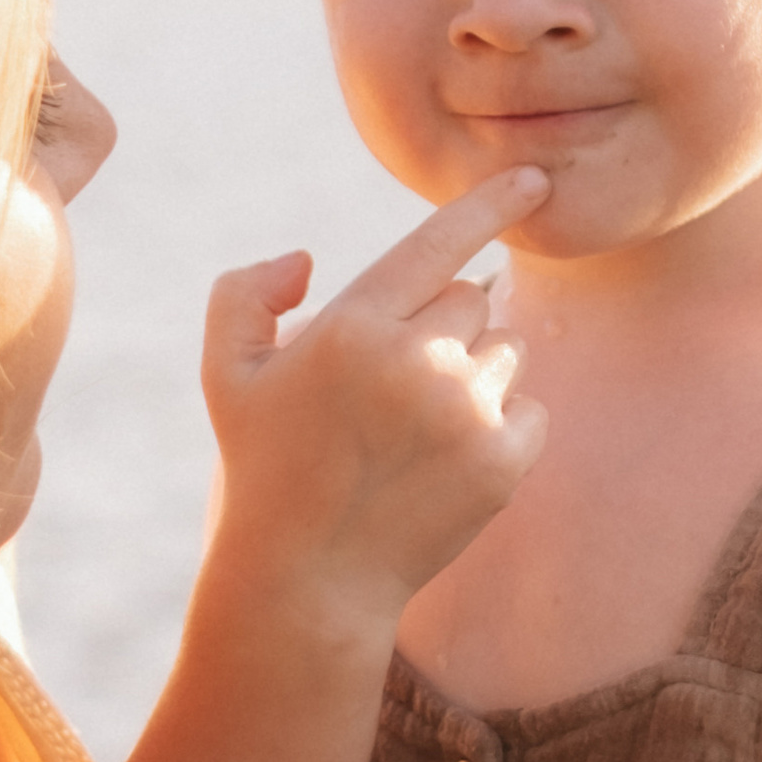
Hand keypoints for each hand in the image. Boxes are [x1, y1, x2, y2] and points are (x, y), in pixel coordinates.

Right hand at [201, 172, 548, 636]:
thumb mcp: (226, 376)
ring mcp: (465, 411)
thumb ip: (246, 295)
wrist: (310, 583)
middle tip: (395, 387)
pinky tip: (449, 458)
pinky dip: (501, 424)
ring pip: (506, 349)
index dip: (490, 202)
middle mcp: (416, 360)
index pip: (438, 241)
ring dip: (472, 373)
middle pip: (472, 297)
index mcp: (352, 326)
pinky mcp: (502, 461)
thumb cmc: (264, 471)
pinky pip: (530, 407)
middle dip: (441, 326)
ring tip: (416, 429)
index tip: (535, 179)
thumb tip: (308, 260)